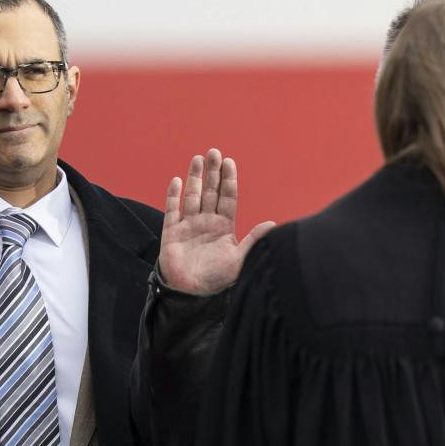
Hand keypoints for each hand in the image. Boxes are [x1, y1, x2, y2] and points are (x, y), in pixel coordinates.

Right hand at [157, 149, 276, 295]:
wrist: (191, 294)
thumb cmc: (216, 279)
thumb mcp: (239, 259)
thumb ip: (253, 240)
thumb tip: (273, 224)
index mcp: (224, 226)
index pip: (227, 198)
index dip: (228, 180)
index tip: (230, 162)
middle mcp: (206, 222)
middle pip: (210, 191)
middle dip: (213, 172)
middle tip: (214, 152)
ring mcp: (189, 225)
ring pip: (192, 196)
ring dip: (195, 178)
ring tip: (198, 160)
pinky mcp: (172, 232)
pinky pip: (172, 210)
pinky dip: (174, 195)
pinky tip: (177, 181)